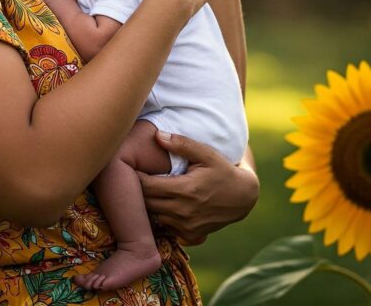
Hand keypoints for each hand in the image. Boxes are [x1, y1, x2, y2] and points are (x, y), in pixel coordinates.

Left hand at [137, 131, 258, 245]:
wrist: (242, 197)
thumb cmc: (222, 170)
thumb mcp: (206, 153)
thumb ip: (181, 144)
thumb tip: (158, 135)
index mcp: (186, 190)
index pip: (147, 186)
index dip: (134, 177)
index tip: (128, 166)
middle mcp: (184, 212)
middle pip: (147, 203)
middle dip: (137, 191)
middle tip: (129, 177)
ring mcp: (187, 227)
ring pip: (154, 217)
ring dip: (147, 205)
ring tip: (143, 189)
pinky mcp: (190, 235)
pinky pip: (165, 228)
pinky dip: (160, 217)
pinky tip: (160, 203)